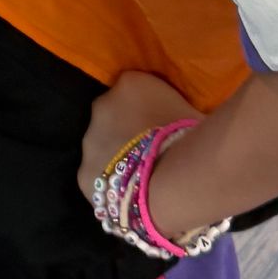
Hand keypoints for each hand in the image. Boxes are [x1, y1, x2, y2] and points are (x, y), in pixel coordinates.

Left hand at [78, 70, 199, 202]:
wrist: (174, 181)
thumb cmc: (193, 140)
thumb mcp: (192, 112)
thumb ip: (176, 110)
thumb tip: (181, 119)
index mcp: (131, 83)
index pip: (134, 88)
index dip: (147, 108)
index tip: (161, 124)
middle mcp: (103, 105)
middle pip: (114, 116)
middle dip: (127, 131)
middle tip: (151, 151)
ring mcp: (90, 140)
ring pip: (101, 146)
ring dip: (115, 157)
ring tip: (143, 177)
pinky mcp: (83, 173)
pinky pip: (97, 177)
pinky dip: (111, 183)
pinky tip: (130, 194)